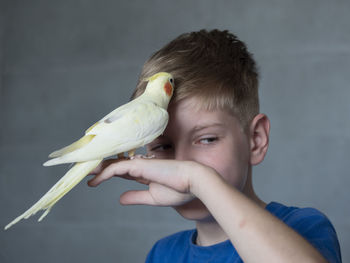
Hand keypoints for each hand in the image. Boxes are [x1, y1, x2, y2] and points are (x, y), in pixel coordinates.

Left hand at [88, 158, 203, 206]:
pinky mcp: (140, 165)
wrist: (193, 182)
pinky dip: (104, 174)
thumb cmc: (179, 190)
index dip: (106, 174)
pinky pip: (117, 168)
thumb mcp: (153, 197)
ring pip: (112, 164)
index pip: (120, 171)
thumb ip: (136, 197)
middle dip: (97, 168)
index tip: (94, 180)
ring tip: (81, 173)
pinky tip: (94, 181)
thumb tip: (120, 200)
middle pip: (113, 165)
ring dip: (96, 169)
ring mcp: (139, 164)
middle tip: (82, 171)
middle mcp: (139, 166)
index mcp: (143, 173)